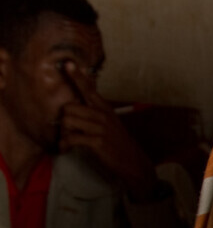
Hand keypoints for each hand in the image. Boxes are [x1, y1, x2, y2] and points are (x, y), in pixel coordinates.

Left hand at [59, 63, 159, 200]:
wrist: (135, 164)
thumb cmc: (119, 145)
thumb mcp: (111, 125)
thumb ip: (96, 114)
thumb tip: (75, 110)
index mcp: (105, 109)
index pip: (89, 88)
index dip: (77, 76)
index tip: (67, 64)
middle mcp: (103, 115)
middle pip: (69, 107)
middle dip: (63, 120)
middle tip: (67, 131)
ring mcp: (100, 128)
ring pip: (67, 121)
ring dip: (63, 133)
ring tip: (67, 142)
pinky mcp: (97, 142)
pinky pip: (71, 138)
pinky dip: (65, 145)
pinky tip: (66, 149)